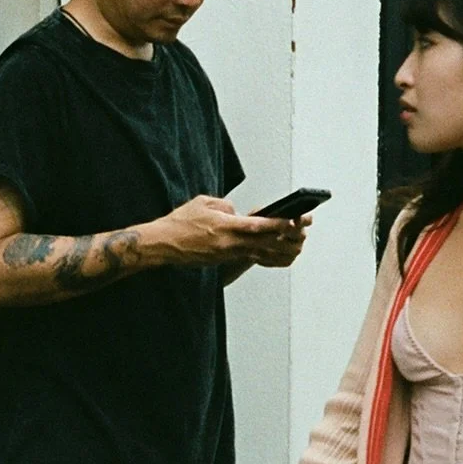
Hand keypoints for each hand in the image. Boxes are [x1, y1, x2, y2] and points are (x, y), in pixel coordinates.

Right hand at [149, 196, 303, 269]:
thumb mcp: (203, 202)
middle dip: (283, 237)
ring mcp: (225, 254)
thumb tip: (235, 211)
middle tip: (300, 233)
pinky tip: (271, 253)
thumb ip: (224, 204)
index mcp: (225, 226)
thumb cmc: (179, 223)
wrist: (163, 244)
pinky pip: (245, 257)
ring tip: (293, 245)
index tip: (291, 221)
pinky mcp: (221, 261)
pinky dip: (261, 254)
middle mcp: (228, 243)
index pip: (257, 225)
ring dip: (276, 249)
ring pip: (256, 252)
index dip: (276, 224)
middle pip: (262, 242)